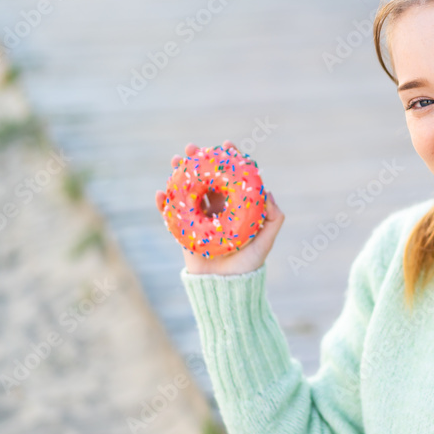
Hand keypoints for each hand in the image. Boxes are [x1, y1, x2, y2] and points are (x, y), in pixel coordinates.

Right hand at [156, 140, 284, 275]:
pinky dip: (164, 203)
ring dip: (179, 175)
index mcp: (235, 207)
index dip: (228, 160)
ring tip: (174, 162)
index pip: (231, 178)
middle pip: (206, 179)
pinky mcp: (184, 231)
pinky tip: (160, 193)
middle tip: (191, 148)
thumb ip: (273, 218)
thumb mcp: (266, 240)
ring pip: (187, 191)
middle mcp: (217, 209)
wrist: (227, 287)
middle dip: (198, 161)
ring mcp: (199, 218)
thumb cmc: (249, 264)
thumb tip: (267, 193)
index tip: (225, 146)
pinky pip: (171, 214)